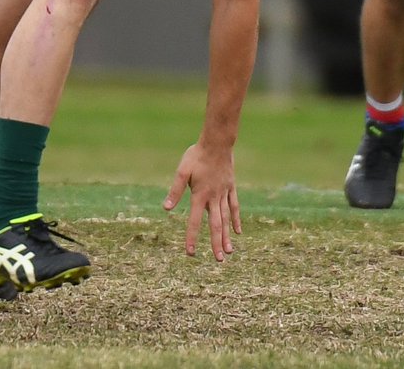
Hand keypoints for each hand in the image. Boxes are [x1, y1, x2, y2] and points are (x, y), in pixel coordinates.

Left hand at [162, 141, 240, 261]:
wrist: (217, 143)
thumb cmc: (196, 156)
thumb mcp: (182, 171)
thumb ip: (175, 190)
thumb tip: (166, 208)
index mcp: (200, 195)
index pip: (195, 221)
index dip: (192, 237)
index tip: (191, 253)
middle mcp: (214, 198)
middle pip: (215, 224)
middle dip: (216, 243)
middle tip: (219, 260)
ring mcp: (224, 193)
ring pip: (227, 219)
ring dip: (227, 236)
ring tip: (230, 252)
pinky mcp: (231, 188)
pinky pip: (234, 207)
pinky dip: (236, 220)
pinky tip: (238, 232)